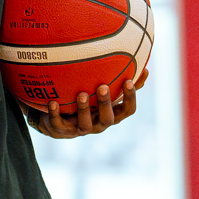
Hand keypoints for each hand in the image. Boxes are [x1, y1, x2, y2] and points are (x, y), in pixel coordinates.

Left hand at [27, 70, 147, 138]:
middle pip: (107, 119)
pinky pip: (58, 124)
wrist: (60, 121)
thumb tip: (146, 68)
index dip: (130, 98)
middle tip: (102, 87)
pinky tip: (53, 102)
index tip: (128, 81)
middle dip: (105, 103)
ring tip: (81, 94)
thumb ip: (124, 84)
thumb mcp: (108, 95)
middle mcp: (99, 124)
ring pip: (85, 124)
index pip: (127, 110)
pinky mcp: (61, 130)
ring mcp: (80, 129)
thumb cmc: (90, 103)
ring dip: (83, 109)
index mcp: (112, 115)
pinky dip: (55, 114)